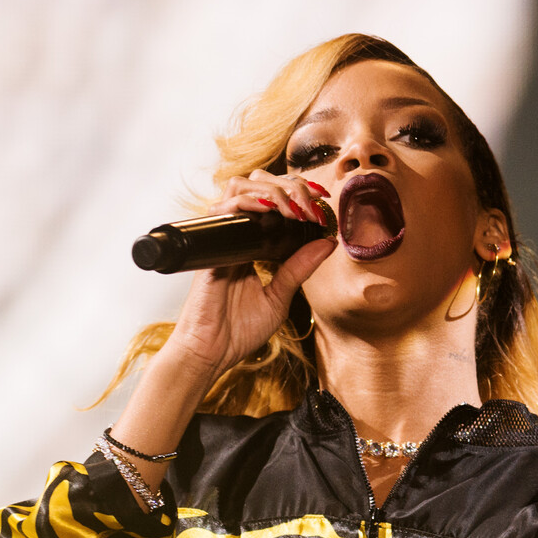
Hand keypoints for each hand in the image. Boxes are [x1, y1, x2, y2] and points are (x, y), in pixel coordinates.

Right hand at [162, 170, 335, 379]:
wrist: (211, 353)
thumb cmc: (238, 330)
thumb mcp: (280, 297)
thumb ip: (299, 268)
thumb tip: (326, 243)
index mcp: (250, 245)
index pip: (270, 200)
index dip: (295, 192)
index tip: (321, 201)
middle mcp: (234, 236)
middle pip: (256, 184)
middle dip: (288, 184)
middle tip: (312, 201)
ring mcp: (221, 238)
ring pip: (239, 187)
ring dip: (272, 189)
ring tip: (294, 206)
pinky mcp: (211, 247)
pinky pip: (226, 211)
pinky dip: (249, 203)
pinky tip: (271, 208)